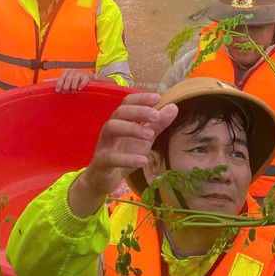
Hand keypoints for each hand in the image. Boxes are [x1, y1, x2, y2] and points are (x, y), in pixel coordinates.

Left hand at [54, 69, 95, 92]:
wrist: (88, 76)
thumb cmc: (75, 78)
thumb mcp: (66, 78)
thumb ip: (58, 80)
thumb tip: (46, 83)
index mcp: (67, 71)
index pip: (61, 77)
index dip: (59, 84)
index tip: (57, 91)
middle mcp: (73, 71)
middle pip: (68, 79)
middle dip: (65, 86)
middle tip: (64, 92)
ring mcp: (80, 73)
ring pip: (75, 79)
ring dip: (73, 86)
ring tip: (72, 92)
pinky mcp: (87, 76)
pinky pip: (84, 80)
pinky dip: (81, 85)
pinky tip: (79, 89)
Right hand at [68, 93, 178, 216]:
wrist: (105, 178)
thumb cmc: (124, 153)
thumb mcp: (144, 139)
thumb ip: (157, 124)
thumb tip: (173, 107)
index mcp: (121, 120)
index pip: (127, 102)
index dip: (141, 98)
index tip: (157, 97)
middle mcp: (111, 128)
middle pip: (120, 112)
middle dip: (138, 111)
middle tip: (155, 115)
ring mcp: (104, 144)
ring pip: (112, 128)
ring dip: (131, 128)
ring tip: (149, 135)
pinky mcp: (101, 161)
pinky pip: (112, 157)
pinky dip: (127, 158)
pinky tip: (143, 161)